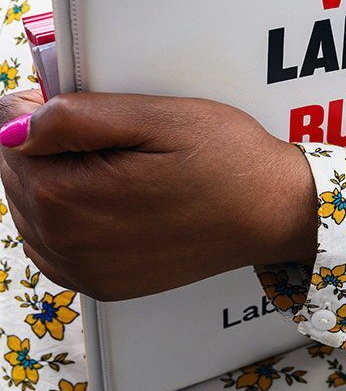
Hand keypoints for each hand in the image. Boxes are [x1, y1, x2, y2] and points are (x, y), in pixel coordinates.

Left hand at [0, 91, 316, 300]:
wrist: (274, 213)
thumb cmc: (228, 160)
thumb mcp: (159, 116)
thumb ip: (76, 117)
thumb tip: (12, 125)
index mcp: (68, 198)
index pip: (8, 138)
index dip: (41, 112)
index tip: (89, 107)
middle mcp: (64, 243)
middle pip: (16, 175)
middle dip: (49, 148)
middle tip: (116, 136)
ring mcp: (81, 270)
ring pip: (31, 210)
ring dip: (57, 182)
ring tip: (120, 168)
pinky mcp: (99, 284)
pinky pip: (52, 243)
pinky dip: (69, 217)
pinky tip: (111, 200)